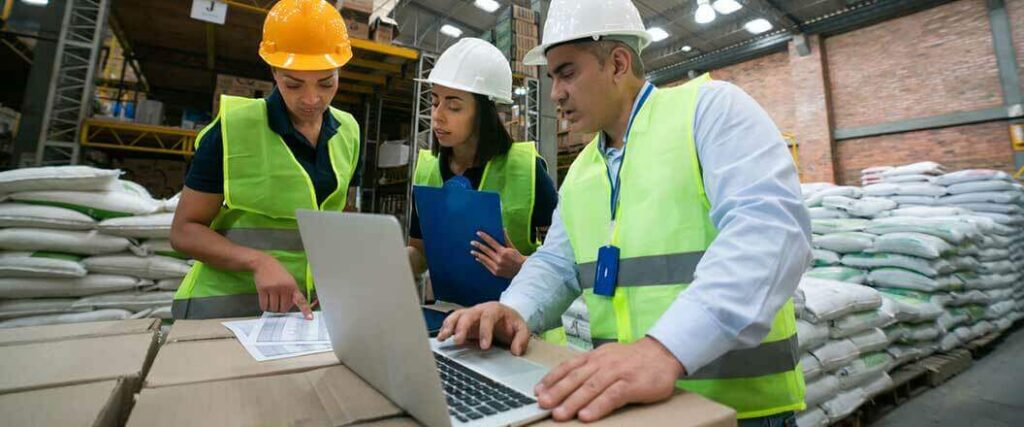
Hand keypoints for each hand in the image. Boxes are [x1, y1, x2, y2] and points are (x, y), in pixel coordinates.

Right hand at [252, 254, 312, 318]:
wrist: (263, 263)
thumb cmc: (278, 272)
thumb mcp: (289, 280)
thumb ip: (291, 292)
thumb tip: (289, 307)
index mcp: (293, 286)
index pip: (301, 300)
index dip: (306, 310)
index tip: (310, 318)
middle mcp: (284, 288)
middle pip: (284, 308)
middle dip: (281, 309)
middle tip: (278, 304)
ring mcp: (273, 289)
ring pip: (274, 308)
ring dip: (272, 309)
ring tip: (271, 302)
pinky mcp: (263, 289)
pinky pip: (264, 305)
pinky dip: (264, 307)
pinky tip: (265, 303)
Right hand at [436, 302, 530, 355]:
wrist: (506, 316)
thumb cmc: (511, 323)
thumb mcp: (522, 328)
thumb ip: (522, 339)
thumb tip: (516, 350)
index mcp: (495, 310)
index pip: (488, 317)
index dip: (485, 331)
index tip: (484, 346)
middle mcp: (480, 310)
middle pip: (468, 314)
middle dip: (462, 328)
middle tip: (458, 341)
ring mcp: (470, 314)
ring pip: (457, 316)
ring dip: (449, 326)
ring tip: (443, 337)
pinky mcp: (464, 321)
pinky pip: (452, 321)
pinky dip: (445, 328)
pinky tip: (441, 337)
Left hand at [471, 230, 526, 278]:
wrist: (522, 270)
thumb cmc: (518, 257)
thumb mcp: (512, 247)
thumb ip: (506, 239)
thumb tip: (503, 229)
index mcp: (504, 251)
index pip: (491, 242)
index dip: (484, 237)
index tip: (478, 233)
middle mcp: (499, 259)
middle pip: (486, 250)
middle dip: (478, 245)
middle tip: (472, 242)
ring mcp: (497, 266)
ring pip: (484, 259)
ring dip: (478, 254)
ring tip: (472, 251)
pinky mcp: (496, 272)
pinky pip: (486, 265)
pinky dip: (482, 261)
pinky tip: (478, 258)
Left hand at [535, 337, 684, 421]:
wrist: (662, 354)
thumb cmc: (632, 360)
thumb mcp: (607, 357)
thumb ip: (589, 367)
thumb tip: (565, 381)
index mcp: (594, 357)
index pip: (568, 367)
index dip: (552, 379)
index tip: (537, 391)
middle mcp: (603, 363)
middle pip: (576, 378)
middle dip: (557, 392)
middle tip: (542, 404)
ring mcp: (617, 373)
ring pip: (591, 387)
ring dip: (573, 402)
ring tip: (559, 414)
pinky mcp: (631, 384)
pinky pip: (612, 396)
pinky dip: (598, 407)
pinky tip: (587, 416)